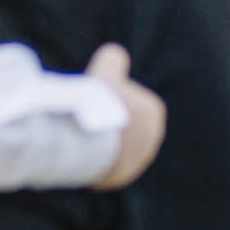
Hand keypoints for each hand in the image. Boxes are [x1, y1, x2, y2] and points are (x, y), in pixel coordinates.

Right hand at [88, 43, 165, 189]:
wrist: (91, 138)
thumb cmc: (99, 102)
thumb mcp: (106, 69)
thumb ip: (114, 58)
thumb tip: (115, 53)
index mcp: (153, 111)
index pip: (128, 100)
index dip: (108, 97)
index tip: (90, 98)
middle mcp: (152, 137)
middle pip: (123, 126)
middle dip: (106, 122)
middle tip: (82, 116)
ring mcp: (137, 160)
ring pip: (114, 147)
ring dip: (100, 142)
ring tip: (77, 134)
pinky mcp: (121, 176)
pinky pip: (104, 165)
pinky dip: (93, 159)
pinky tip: (77, 151)